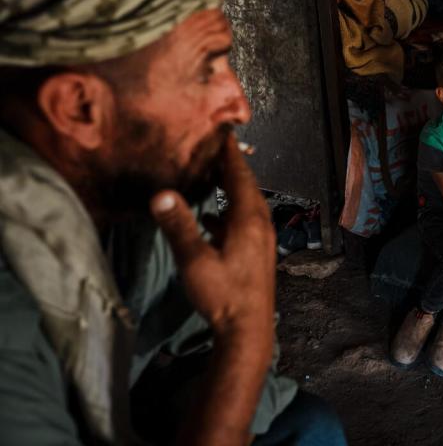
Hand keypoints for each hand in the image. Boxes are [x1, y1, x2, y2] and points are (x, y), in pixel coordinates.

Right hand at [150, 132, 275, 353]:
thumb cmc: (223, 295)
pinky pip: (244, 222)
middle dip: (231, 165)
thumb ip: (179, 227)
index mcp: (248, 219)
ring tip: (213, 176)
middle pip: (246, 186)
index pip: (239, 176)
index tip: (222, 131)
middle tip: (214, 147)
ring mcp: (261, 239)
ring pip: (246, 204)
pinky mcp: (257, 253)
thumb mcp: (195, 261)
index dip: (230, 153)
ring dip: (231, 188)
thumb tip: (162, 194)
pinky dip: (230, 212)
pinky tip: (213, 219)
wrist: (248, 329)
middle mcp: (260, 224)